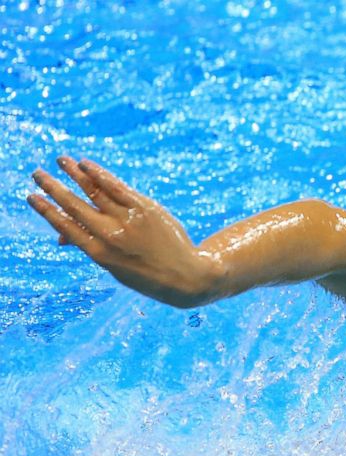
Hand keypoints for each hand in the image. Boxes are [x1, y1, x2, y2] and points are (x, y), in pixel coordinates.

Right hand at [27, 157, 220, 307]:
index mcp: (99, 253)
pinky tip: (86, 164)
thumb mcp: (114, 267)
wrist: (186, 276)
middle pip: (75, 205)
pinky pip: (118, 187)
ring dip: (75, 173)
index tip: (31, 196)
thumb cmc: (146, 273)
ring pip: (95, 191)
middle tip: (37, 173)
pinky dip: (100, 174)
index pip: (65, 226)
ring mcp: (129, 219)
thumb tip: (60, 237)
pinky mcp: (146, 208)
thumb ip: (90, 247)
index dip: (47, 210)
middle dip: (53, 187)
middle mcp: (111, 235)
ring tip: (61, 160)